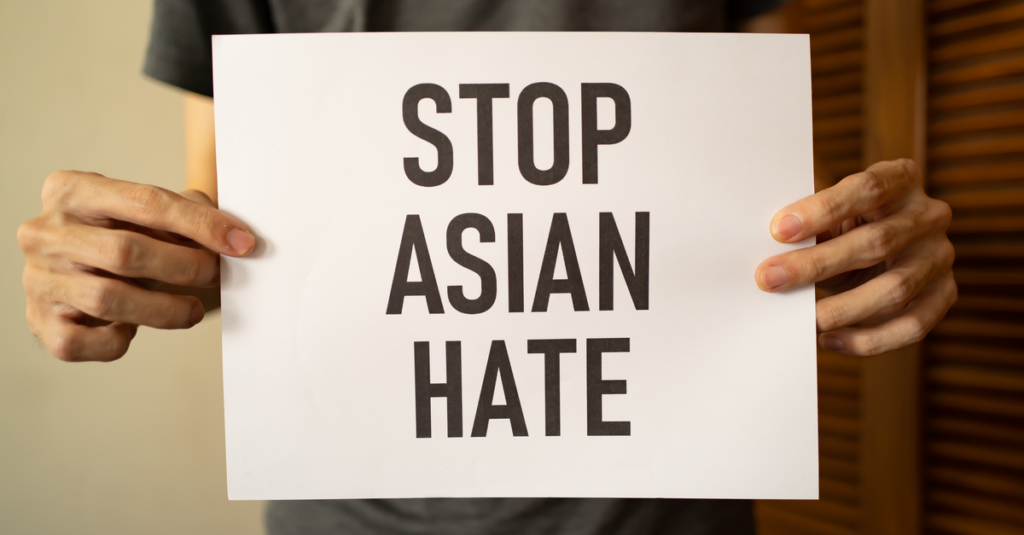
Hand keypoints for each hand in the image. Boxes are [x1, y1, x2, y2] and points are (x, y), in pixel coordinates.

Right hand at [17, 171, 255, 361]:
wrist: (71, 269)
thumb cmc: (117, 234)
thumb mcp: (147, 212)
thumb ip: (187, 213)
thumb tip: (234, 237)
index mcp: (73, 190)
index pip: (146, 202)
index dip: (201, 225)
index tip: (242, 243)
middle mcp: (45, 231)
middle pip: (126, 251)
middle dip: (185, 267)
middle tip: (216, 275)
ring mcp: (38, 277)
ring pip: (108, 299)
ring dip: (165, 310)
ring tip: (191, 310)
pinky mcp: (38, 321)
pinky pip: (84, 340)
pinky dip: (118, 340)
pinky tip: (134, 328)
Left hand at [755, 159, 955, 356]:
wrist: (884, 246)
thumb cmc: (845, 225)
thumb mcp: (831, 215)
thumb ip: (810, 229)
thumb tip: (772, 261)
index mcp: (901, 179)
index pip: (868, 189)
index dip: (823, 210)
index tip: (778, 230)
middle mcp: (930, 215)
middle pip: (877, 242)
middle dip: (817, 263)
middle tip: (769, 279)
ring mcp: (940, 256)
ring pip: (896, 289)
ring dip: (842, 309)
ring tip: (802, 319)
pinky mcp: (945, 294)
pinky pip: (912, 325)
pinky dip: (869, 339)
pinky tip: (829, 339)